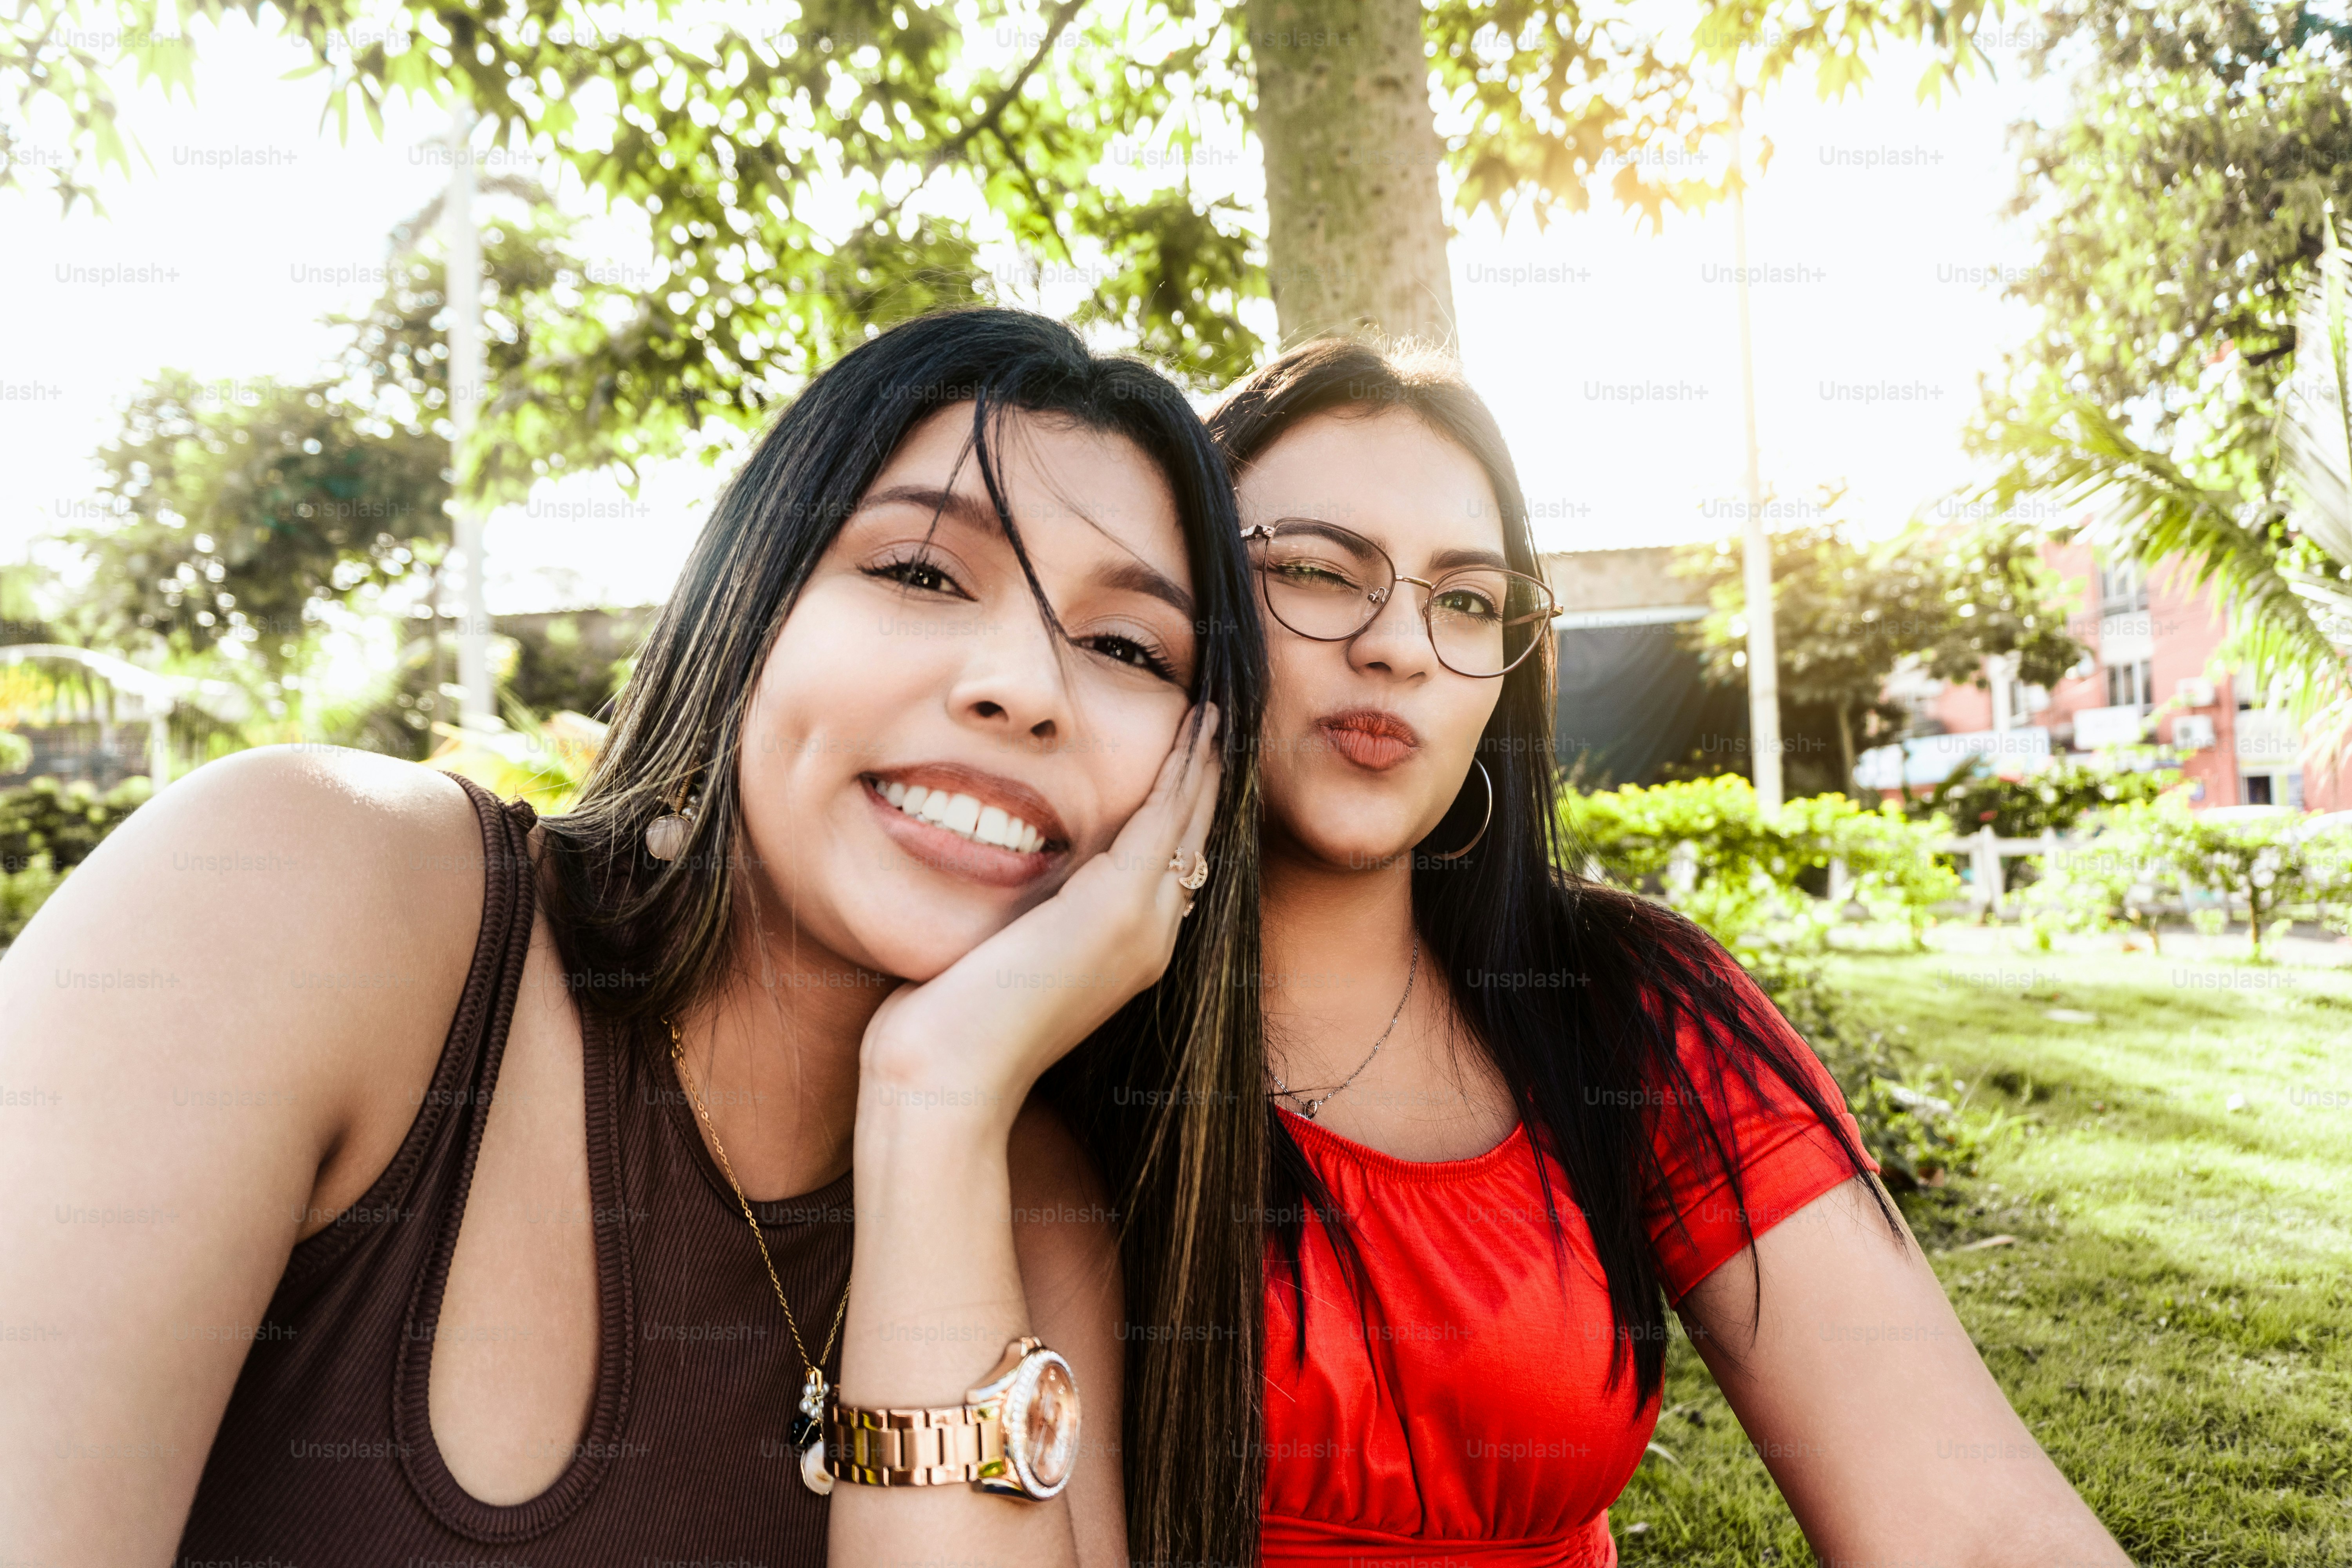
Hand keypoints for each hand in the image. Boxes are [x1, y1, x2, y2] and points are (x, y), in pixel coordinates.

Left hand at [859, 703, 1222, 1122]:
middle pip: (1194, 844)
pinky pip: (1166, 817)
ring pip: (1190, 825)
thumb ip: (1025, 922)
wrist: (954, 1076)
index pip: (1169, 871)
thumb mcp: (1002, 961)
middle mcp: (1150, 942)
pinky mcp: (1120, 903)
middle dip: (1206, 784)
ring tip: (1214, 716)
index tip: (1189, 767)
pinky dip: (1185, 768)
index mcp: (1126, 956)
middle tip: (1218, 725)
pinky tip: (1195, 728)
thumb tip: (1010, 895)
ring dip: (1203, 765)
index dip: (1183, 816)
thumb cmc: (955, 1028)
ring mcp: (1142, 925)